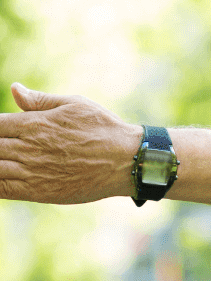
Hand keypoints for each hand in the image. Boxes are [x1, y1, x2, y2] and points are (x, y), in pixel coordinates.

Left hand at [0, 84, 141, 202]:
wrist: (128, 161)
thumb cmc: (104, 129)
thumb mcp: (75, 105)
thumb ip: (40, 100)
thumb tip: (15, 88)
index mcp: (33, 124)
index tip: (2, 130)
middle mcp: (27, 148)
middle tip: (4, 146)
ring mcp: (32, 171)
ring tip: (3, 159)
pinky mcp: (39, 192)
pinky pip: (3, 189)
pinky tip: (0, 177)